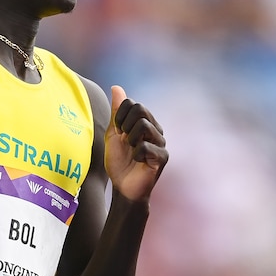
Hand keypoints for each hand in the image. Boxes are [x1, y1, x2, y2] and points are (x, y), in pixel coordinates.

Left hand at [105, 85, 167, 201]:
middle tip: (124, 140)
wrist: (122, 187)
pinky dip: (135, 154)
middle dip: (125, 125)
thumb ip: (117, 112)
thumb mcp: (113, 134)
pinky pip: (146, 146)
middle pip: (140, 109)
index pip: (133, 103)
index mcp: (145, 122)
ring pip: (144, 125)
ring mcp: (161, 143)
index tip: (118, 131)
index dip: (119, 116)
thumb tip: (116, 87)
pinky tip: (137, 161)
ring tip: (131, 150)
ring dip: (130, 139)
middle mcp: (156, 130)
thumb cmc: (118, 161)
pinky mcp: (162, 157)